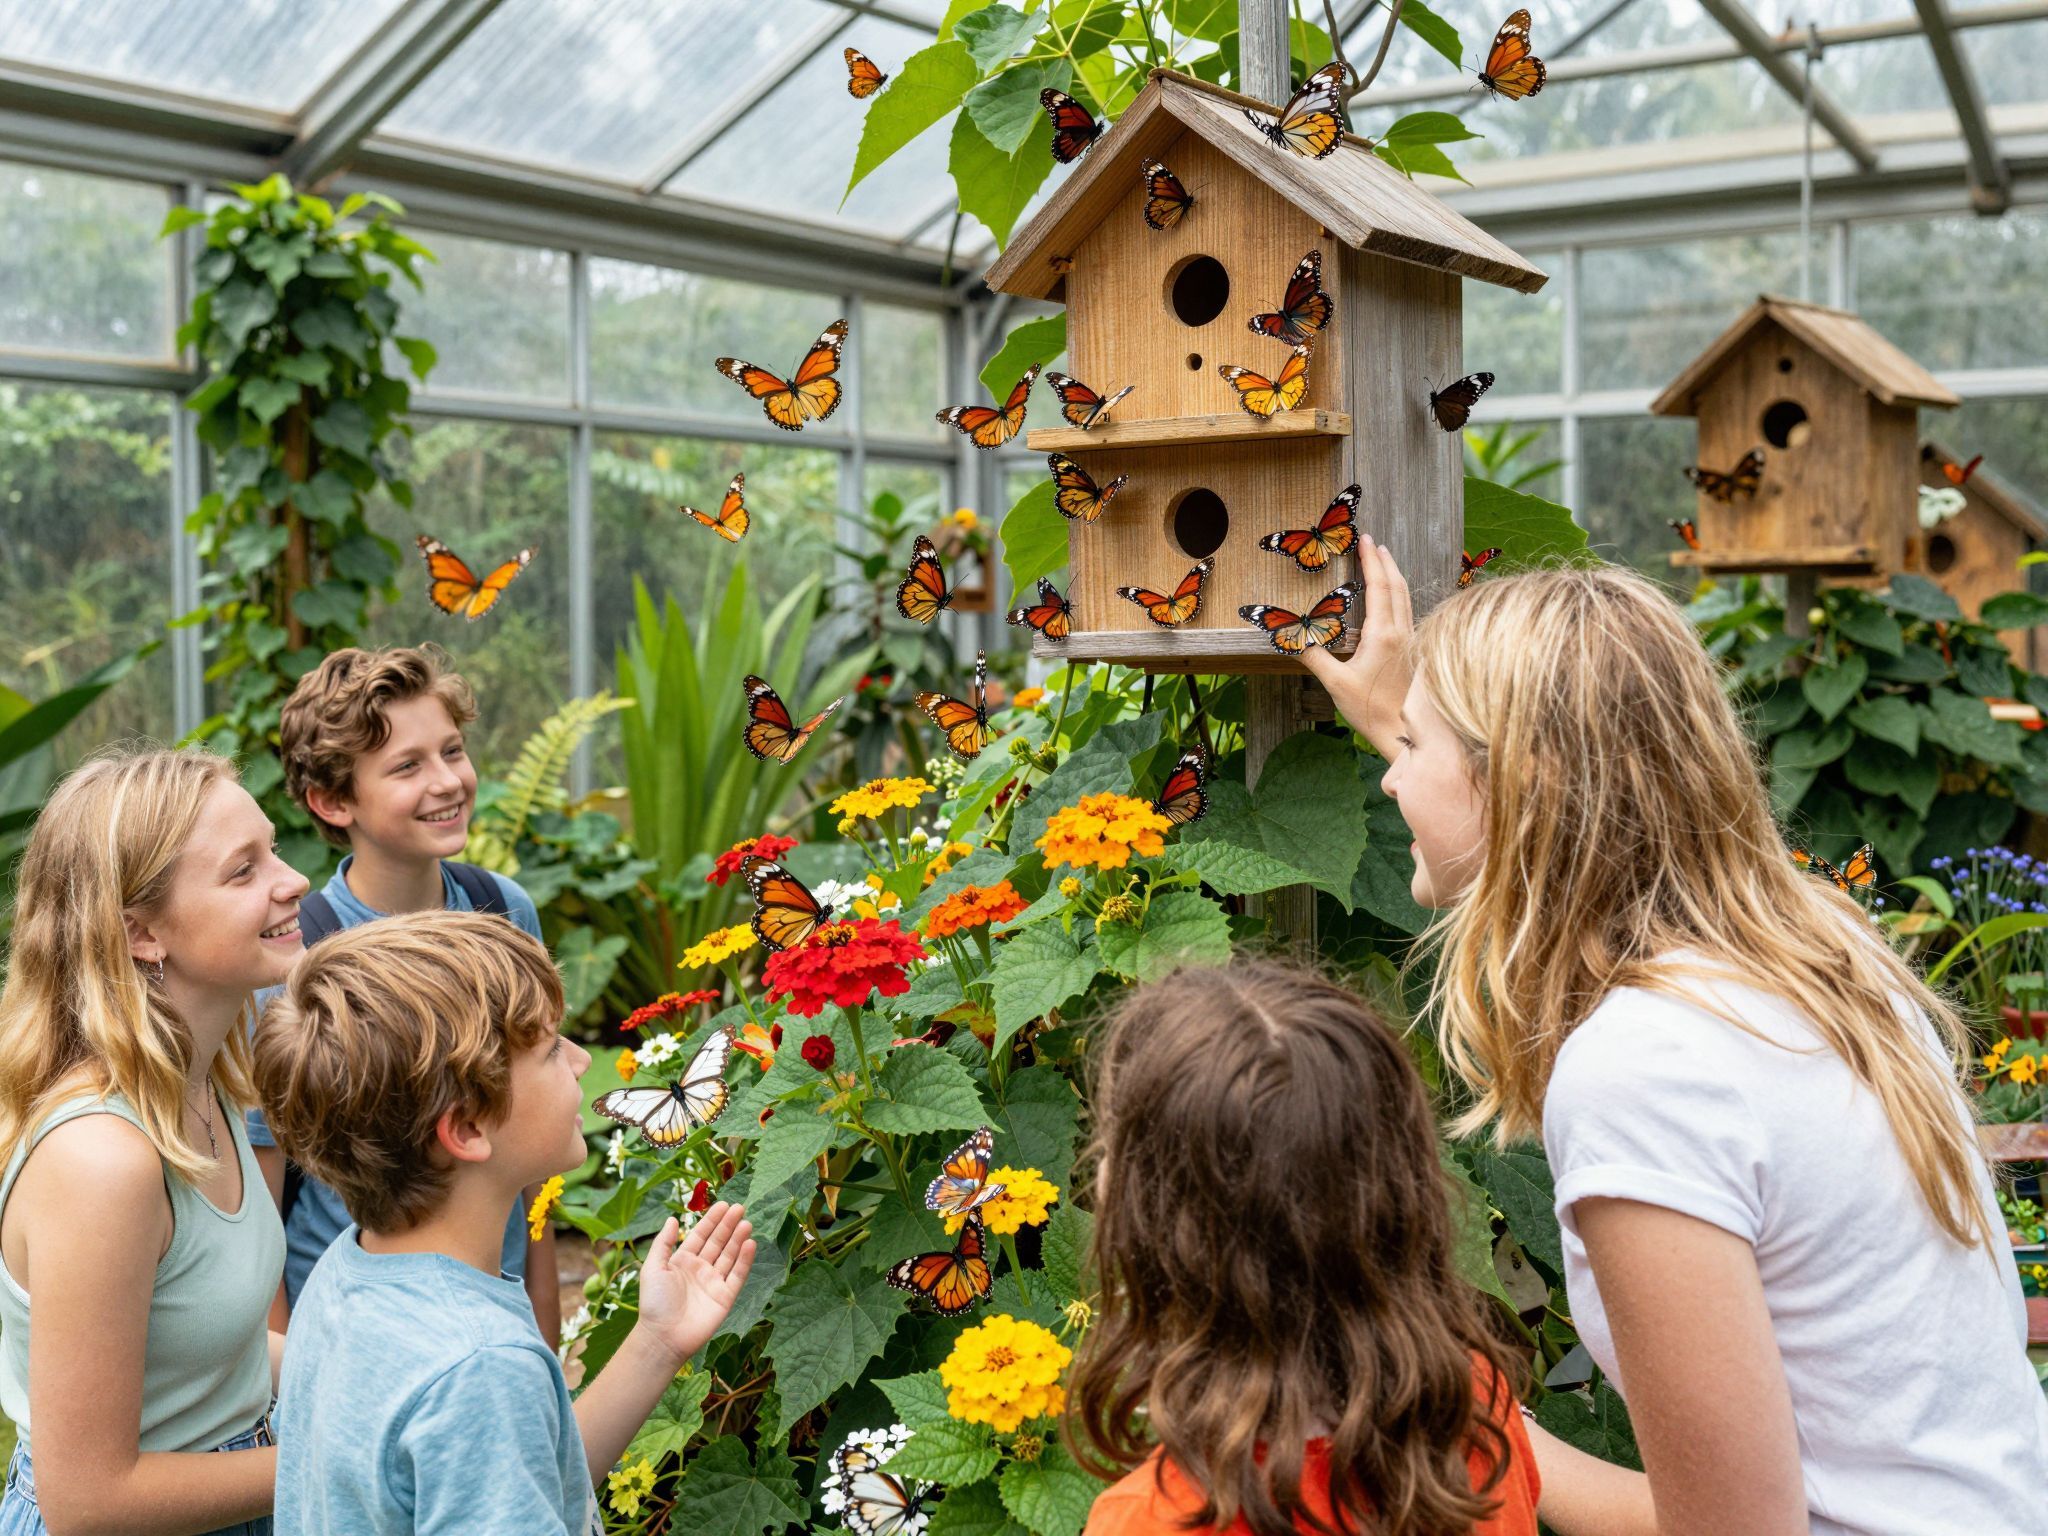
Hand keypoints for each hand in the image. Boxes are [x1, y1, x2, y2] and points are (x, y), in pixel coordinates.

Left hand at [634, 1203, 753, 1365]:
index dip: (711, 1220)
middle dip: (728, 1225)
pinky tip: (750, 1244)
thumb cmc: (654, 1303)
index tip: (723, 1204)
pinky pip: (738, 1275)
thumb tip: (672, 1218)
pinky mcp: (725, 1297)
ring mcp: (714, 1283)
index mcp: (683, 1261)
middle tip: (740, 1207)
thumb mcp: (652, 1268)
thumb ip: (663, 1243)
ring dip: (738, 1239)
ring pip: (730, 1256)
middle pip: (718, 1242)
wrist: (663, 1337)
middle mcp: (700, 1269)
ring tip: (746, 1222)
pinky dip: (745, 1260)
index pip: (700, 1235)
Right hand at [1302, 534, 1413, 758]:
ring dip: (1394, 575)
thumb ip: (1314, 656)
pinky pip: (1407, 611)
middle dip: (1386, 561)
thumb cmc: (1371, 709)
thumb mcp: (1335, 683)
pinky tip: (1391, 598)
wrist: (1404, 733)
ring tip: (1384, 561)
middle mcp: (1402, 631)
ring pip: (1406, 597)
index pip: (1379, 586)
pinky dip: (1398, 594)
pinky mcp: (1413, 650)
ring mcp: (1411, 640)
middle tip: (1374, 543)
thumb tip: (1292, 638)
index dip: (1371, 560)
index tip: (1365, 539)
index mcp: (1384, 634)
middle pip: (1397, 585)